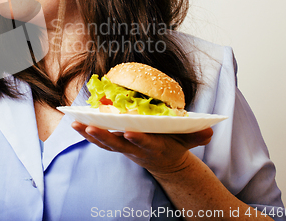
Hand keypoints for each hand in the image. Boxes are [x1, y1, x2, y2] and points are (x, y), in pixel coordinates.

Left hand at [72, 122, 212, 176]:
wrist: (164, 161)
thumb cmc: (174, 145)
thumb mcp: (188, 141)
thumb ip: (196, 136)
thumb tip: (209, 131)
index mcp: (154, 146)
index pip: (145, 143)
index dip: (138, 139)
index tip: (129, 132)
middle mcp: (135, 149)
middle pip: (117, 144)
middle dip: (104, 137)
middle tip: (90, 127)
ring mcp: (124, 148)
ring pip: (105, 143)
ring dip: (90, 135)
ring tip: (76, 124)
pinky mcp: (115, 145)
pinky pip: (99, 141)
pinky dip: (87, 134)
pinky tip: (76, 124)